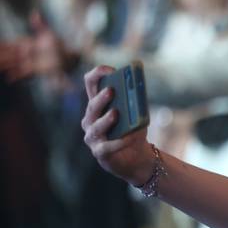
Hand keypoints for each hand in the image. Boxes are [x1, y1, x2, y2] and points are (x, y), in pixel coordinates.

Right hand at [82, 65, 153, 185]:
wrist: (137, 157)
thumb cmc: (134, 131)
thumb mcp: (137, 115)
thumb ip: (135, 104)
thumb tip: (137, 93)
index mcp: (98, 105)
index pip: (91, 84)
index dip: (98, 74)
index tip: (110, 70)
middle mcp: (90, 119)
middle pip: (92, 106)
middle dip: (101, 98)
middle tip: (111, 91)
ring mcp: (92, 137)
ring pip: (96, 126)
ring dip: (106, 119)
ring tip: (116, 113)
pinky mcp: (99, 153)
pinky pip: (107, 146)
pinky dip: (119, 142)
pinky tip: (128, 138)